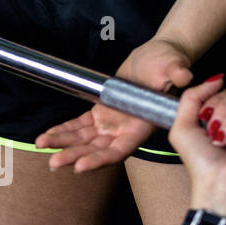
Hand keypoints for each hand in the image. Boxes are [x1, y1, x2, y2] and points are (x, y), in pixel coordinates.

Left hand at [35, 37, 194, 170]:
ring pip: (83, 140)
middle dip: (74, 156)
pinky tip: (45, 136)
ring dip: (63, 144)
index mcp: (141, 127)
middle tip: (54, 163)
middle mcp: (124, 131)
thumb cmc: (168, 63)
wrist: (158, 58)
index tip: (81, 166)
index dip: (100, 159)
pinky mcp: (100, 114)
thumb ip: (177, 73)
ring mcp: (111, 125)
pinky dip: (63, 130)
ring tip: (41, 145)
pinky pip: (78, 126)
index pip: (120, 151)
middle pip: (96, 150)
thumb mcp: (173, 65)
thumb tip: (184, 75)